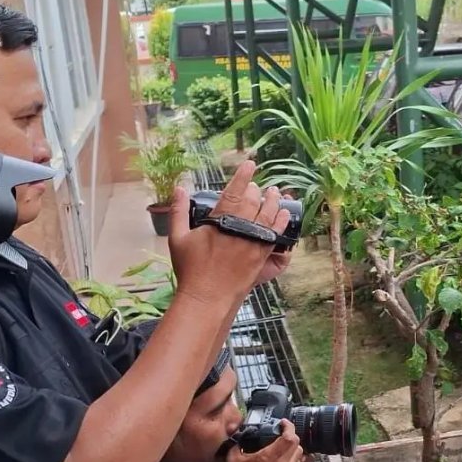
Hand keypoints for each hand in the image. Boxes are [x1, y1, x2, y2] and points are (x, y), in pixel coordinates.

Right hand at [167, 161, 290, 303]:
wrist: (207, 297)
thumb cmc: (191, 269)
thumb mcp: (177, 238)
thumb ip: (178, 211)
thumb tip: (179, 188)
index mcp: (219, 220)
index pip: (235, 191)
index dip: (244, 175)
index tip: (251, 164)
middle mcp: (240, 228)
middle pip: (254, 200)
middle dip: (256, 189)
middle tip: (256, 186)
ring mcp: (253, 241)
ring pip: (269, 214)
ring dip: (273, 200)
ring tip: (275, 192)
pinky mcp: (261, 255)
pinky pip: (276, 233)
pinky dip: (280, 221)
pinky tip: (283, 214)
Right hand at [226, 420, 303, 461]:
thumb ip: (238, 445)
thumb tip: (242, 435)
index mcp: (269, 458)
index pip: (289, 436)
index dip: (288, 427)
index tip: (283, 424)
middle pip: (297, 444)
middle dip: (290, 438)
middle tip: (282, 436)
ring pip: (301, 456)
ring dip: (294, 450)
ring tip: (284, 450)